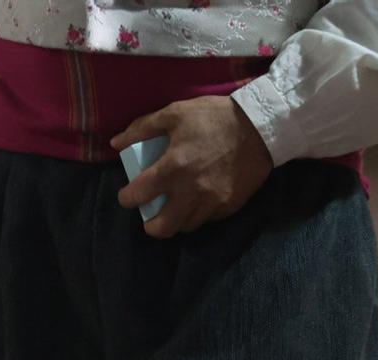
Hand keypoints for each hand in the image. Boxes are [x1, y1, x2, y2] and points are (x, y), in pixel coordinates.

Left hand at [113, 95, 274, 239]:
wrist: (262, 124)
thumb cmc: (215, 117)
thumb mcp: (176, 113)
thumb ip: (142, 128)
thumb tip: (115, 144)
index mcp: (173, 168)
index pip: (137, 196)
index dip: (126, 198)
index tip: (128, 194)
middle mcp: (190, 191)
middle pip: (161, 229)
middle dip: (150, 224)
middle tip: (151, 211)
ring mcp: (212, 202)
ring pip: (184, 227)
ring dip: (175, 220)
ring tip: (175, 206)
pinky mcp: (229, 206)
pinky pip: (207, 220)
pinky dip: (198, 214)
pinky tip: (197, 200)